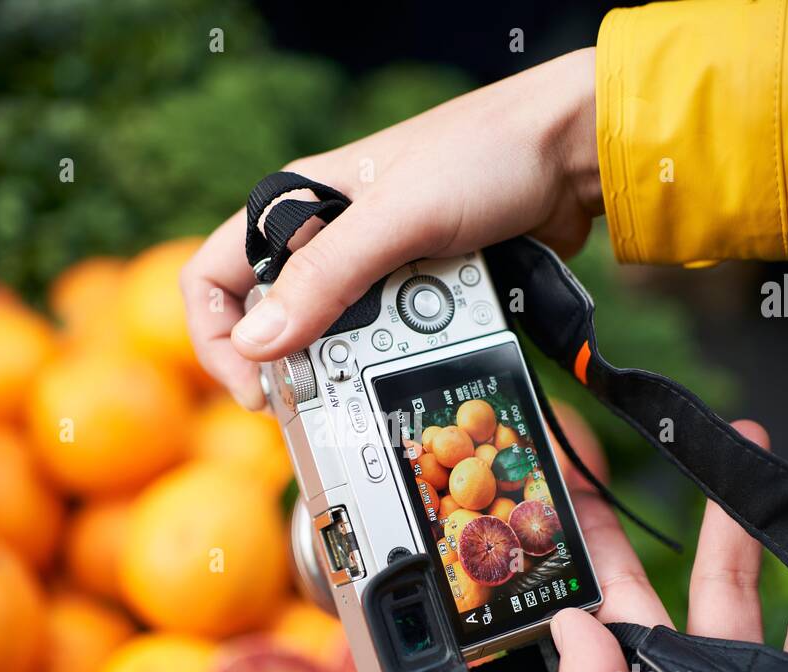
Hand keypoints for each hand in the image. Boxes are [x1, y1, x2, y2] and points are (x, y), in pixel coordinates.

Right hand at [180, 49, 601, 408]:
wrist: (573, 155)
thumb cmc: (486, 156)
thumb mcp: (398, 218)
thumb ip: (327, 278)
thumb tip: (258, 345)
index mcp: (298, 203)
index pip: (214, 276)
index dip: (219, 338)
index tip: (256, 388)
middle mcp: (325, 236)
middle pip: (273, 322)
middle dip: (295, 363)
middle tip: (323, 401)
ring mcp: (373, 266)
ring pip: (334, 339)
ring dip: (359, 360)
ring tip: (395, 361)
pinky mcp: (417, 289)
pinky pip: (389, 340)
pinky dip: (404, 353)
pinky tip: (432, 347)